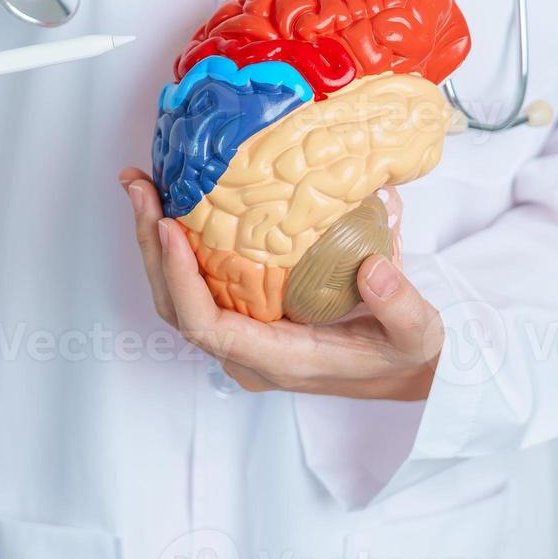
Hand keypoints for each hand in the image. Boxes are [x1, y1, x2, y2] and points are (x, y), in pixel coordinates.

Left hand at [119, 168, 441, 400]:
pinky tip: (173, 204)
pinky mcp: (243, 319)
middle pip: (176, 306)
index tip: (169, 229)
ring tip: (143, 187)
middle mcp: (246, 354)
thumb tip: (374, 269)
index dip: (180, 279)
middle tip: (140, 188)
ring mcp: (240, 339)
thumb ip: (400, 307)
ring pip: (178, 295)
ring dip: (155, 241)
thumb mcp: (417, 334)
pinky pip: (196, 285)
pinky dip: (176, 246)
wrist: (406, 372)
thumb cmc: (406, 355)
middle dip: (151, 246)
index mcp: (277, 359)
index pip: (206, 326)